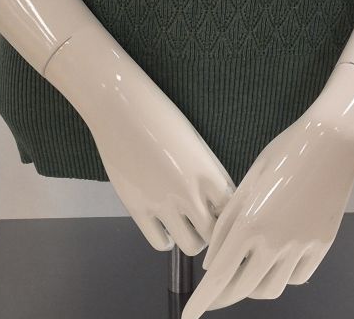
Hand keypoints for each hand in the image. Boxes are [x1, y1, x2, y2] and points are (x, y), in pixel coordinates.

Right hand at [44, 25, 235, 256]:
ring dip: (192, 237)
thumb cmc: (159, 116)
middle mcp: (190, 193)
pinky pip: (161, 243)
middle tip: (204, 219)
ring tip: (185, 224)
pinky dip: (166, 239)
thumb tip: (212, 201)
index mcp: (209, 172)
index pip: (232, 210)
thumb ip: (205, 174)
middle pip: (215, 233)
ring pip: (191, 245)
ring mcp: (163, 204)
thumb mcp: (194, 143)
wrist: (120, 108)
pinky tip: (164, 225)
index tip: (222, 209)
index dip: (229, 212)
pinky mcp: (138, 210)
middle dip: (213, 229)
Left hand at [179, 63, 353, 318]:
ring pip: (271, 289)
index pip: (220, 275)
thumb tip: (213, 261)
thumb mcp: (247, 182)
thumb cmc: (283, 153)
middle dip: (224, 296)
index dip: (202, 299)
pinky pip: (297, 276)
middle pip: (243, 288)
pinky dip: (282, 276)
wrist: (331, 144)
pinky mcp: (321, 246)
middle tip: (214, 294)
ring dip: (253, 287)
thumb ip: (227, 223)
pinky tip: (276, 260)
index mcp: (250, 223)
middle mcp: (274, 242)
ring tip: (246, 271)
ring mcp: (301, 247)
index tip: (190, 315)